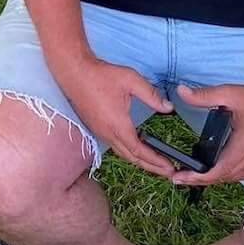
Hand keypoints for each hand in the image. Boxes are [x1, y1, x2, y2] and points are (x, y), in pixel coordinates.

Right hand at [52, 52, 176, 178]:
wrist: (74, 72)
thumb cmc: (101, 75)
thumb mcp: (131, 80)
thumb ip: (151, 95)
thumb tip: (168, 108)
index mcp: (117, 125)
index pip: (139, 151)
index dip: (155, 161)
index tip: (170, 167)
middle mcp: (108, 133)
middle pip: (131, 158)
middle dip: (151, 167)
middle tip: (169, 172)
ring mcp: (100, 132)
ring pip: (122, 153)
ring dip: (139, 160)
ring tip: (156, 163)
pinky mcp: (96, 127)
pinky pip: (115, 145)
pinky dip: (129, 151)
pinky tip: (137, 145)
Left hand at [168, 81, 243, 187]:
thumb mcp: (229, 93)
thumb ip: (203, 95)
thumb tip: (180, 91)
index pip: (217, 171)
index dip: (197, 177)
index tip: (179, 177)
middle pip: (222, 178)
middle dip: (199, 180)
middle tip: (178, 177)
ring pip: (232, 178)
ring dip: (213, 178)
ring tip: (191, 175)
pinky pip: (241, 175)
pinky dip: (226, 174)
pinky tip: (214, 170)